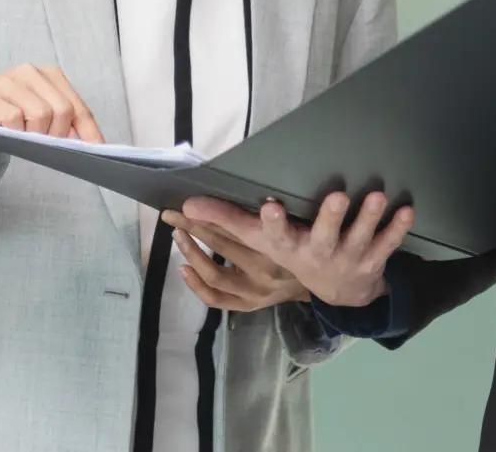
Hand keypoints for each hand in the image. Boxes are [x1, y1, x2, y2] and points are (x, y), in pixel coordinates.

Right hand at [0, 65, 101, 175]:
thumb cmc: (5, 109)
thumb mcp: (35, 110)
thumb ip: (59, 121)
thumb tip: (84, 143)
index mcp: (50, 75)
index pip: (77, 106)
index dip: (89, 130)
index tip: (98, 149)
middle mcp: (31, 73)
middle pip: (62, 110)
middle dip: (59, 135)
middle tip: (47, 146)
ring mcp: (9, 82)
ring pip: (40, 114)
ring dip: (35, 135)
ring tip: (24, 137)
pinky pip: (14, 118)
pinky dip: (16, 132)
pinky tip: (9, 133)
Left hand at [162, 210, 309, 312]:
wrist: (323, 279)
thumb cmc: (306, 239)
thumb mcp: (296, 222)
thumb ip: (274, 211)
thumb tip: (244, 190)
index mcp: (277, 246)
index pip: (238, 226)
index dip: (212, 213)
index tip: (188, 202)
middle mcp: (264, 270)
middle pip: (221, 244)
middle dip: (194, 226)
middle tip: (172, 212)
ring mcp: (254, 292)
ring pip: (214, 273)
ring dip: (192, 252)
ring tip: (177, 233)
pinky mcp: (248, 304)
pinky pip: (216, 298)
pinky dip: (196, 285)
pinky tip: (183, 268)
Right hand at [180, 192, 414, 308]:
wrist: (339, 292)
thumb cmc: (293, 252)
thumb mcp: (260, 241)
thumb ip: (227, 219)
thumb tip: (186, 204)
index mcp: (288, 248)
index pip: (276, 236)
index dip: (273, 223)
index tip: (270, 205)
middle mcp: (319, 254)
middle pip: (323, 238)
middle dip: (329, 218)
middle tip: (335, 196)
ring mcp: (348, 258)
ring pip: (360, 238)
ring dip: (368, 218)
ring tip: (376, 196)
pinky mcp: (374, 259)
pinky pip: (388, 243)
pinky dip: (397, 228)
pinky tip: (406, 209)